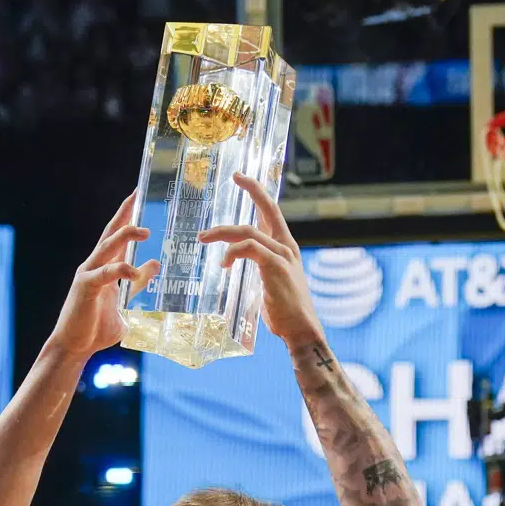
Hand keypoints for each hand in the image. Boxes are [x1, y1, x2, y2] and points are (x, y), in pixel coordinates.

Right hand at [52, 193, 157, 360]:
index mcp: (104, 267)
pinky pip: (105, 274)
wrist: (74, 347)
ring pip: (107, 247)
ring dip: (125, 236)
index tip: (138, 196)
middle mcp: (94, 265)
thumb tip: (155, 265)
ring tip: (145, 230)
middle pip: (110, 232)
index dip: (127, 216)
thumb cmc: (97, 328)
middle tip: (138, 194)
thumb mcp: (125, 303)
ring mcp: (88, 274)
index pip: (116, 236)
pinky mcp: (85, 288)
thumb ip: (139, 285)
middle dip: (124, 213)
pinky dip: (120, 271)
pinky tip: (134, 271)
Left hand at [198, 172, 321, 347]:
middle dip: (252, 189)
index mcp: (286, 248)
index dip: (259, 193)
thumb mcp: (271, 282)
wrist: (301, 329)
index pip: (272, 212)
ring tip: (203, 238)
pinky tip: (223, 263)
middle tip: (234, 176)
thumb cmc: (285, 311)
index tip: (243, 179)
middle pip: (268, 209)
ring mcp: (282, 256)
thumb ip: (261, 267)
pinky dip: (232, 252)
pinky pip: (249, 248)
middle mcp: (286, 247)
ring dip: (222, 232)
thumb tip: (242, 264)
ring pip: (248, 231)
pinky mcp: (275, 267)